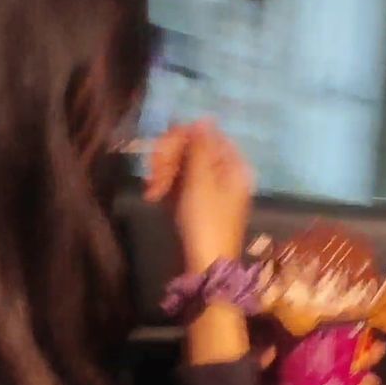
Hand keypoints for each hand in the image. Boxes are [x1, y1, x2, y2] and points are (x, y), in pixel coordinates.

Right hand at [145, 121, 252, 273]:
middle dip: (169, 158)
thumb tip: (203, 118)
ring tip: (151, 191)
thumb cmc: (206, 222)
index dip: (181, 138)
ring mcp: (211, 189)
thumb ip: (200, 148)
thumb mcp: (201, 182)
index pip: (206, 135)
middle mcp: (225, 174)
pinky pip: (181, 184)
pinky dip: (167, 187)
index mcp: (233, 166)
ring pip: (183, 166)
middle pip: (193, 149)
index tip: (161, 151)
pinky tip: (153, 196)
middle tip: (153, 174)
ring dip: (164, 173)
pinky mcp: (198, 203)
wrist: (205, 266)